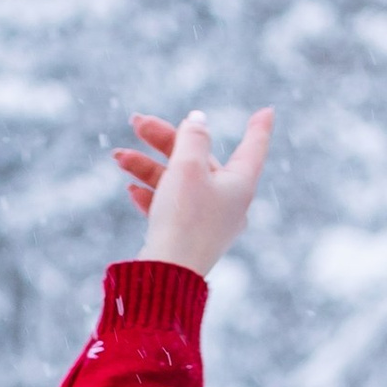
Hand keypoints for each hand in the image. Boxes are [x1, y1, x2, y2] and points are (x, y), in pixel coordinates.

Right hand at [112, 107, 273, 275]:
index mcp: (239, 185)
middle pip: (201, 160)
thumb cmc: (183, 218)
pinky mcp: (188, 238)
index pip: (252, 147)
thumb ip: (194, 136)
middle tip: (137, 122)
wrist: (166, 275)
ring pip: (180, 182)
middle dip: (165, 141)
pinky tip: (131, 189)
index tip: (266, 111)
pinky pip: (172, 207)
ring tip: (119, 158)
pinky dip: (153, 195)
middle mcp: (229, 203)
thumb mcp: (188, 166)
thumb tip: (198, 120)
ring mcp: (208, 222)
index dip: (257, 127)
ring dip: (148, 167)